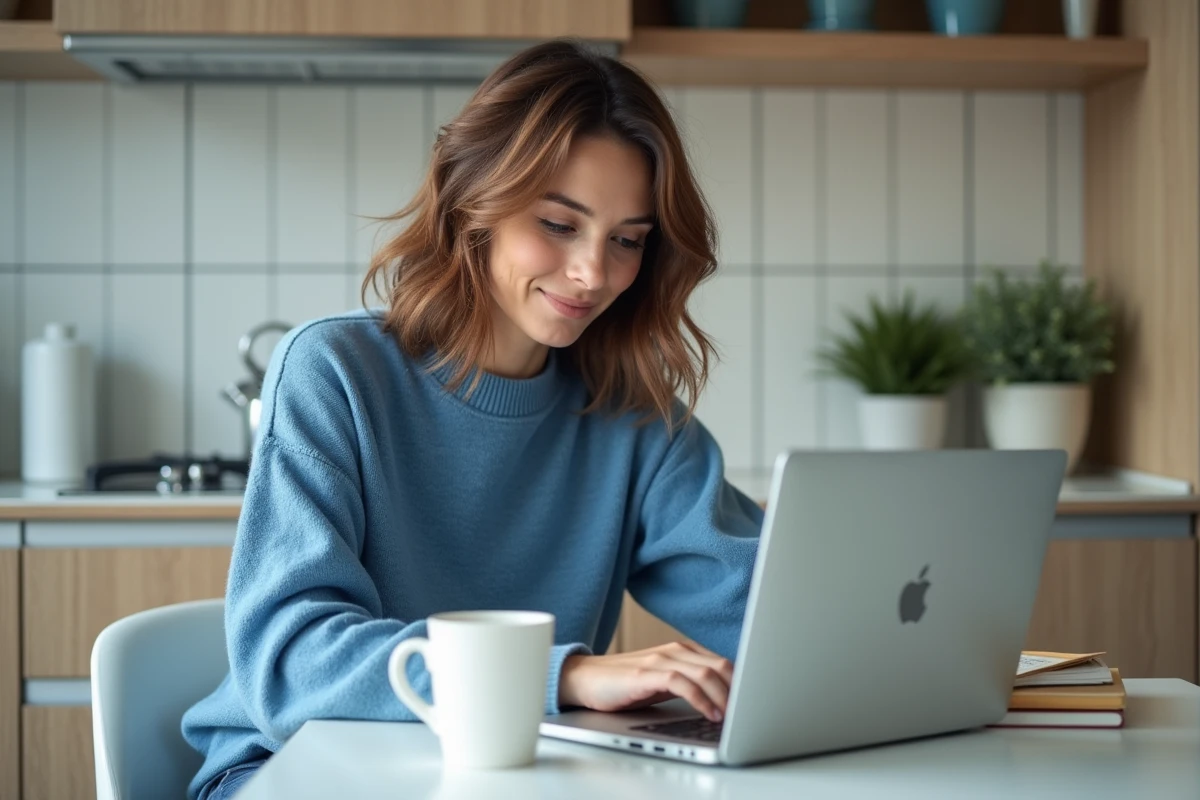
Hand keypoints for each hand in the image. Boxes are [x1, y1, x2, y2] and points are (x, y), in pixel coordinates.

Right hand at [558, 641, 734, 722]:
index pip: (725, 663)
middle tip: (750, 714)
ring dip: (725, 698)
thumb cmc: (625, 685)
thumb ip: (691, 685)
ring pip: (706, 674)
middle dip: (740, 691)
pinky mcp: (647, 674)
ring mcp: (661, 660)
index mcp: (684, 651)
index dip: (743, 684)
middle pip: (722, 666)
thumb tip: (724, 702)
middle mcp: (676, 651)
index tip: (756, 704)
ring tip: (735, 718)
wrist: (586, 679)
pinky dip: (702, 699)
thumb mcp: (664, 684)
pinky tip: (710, 714)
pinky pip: (683, 683)